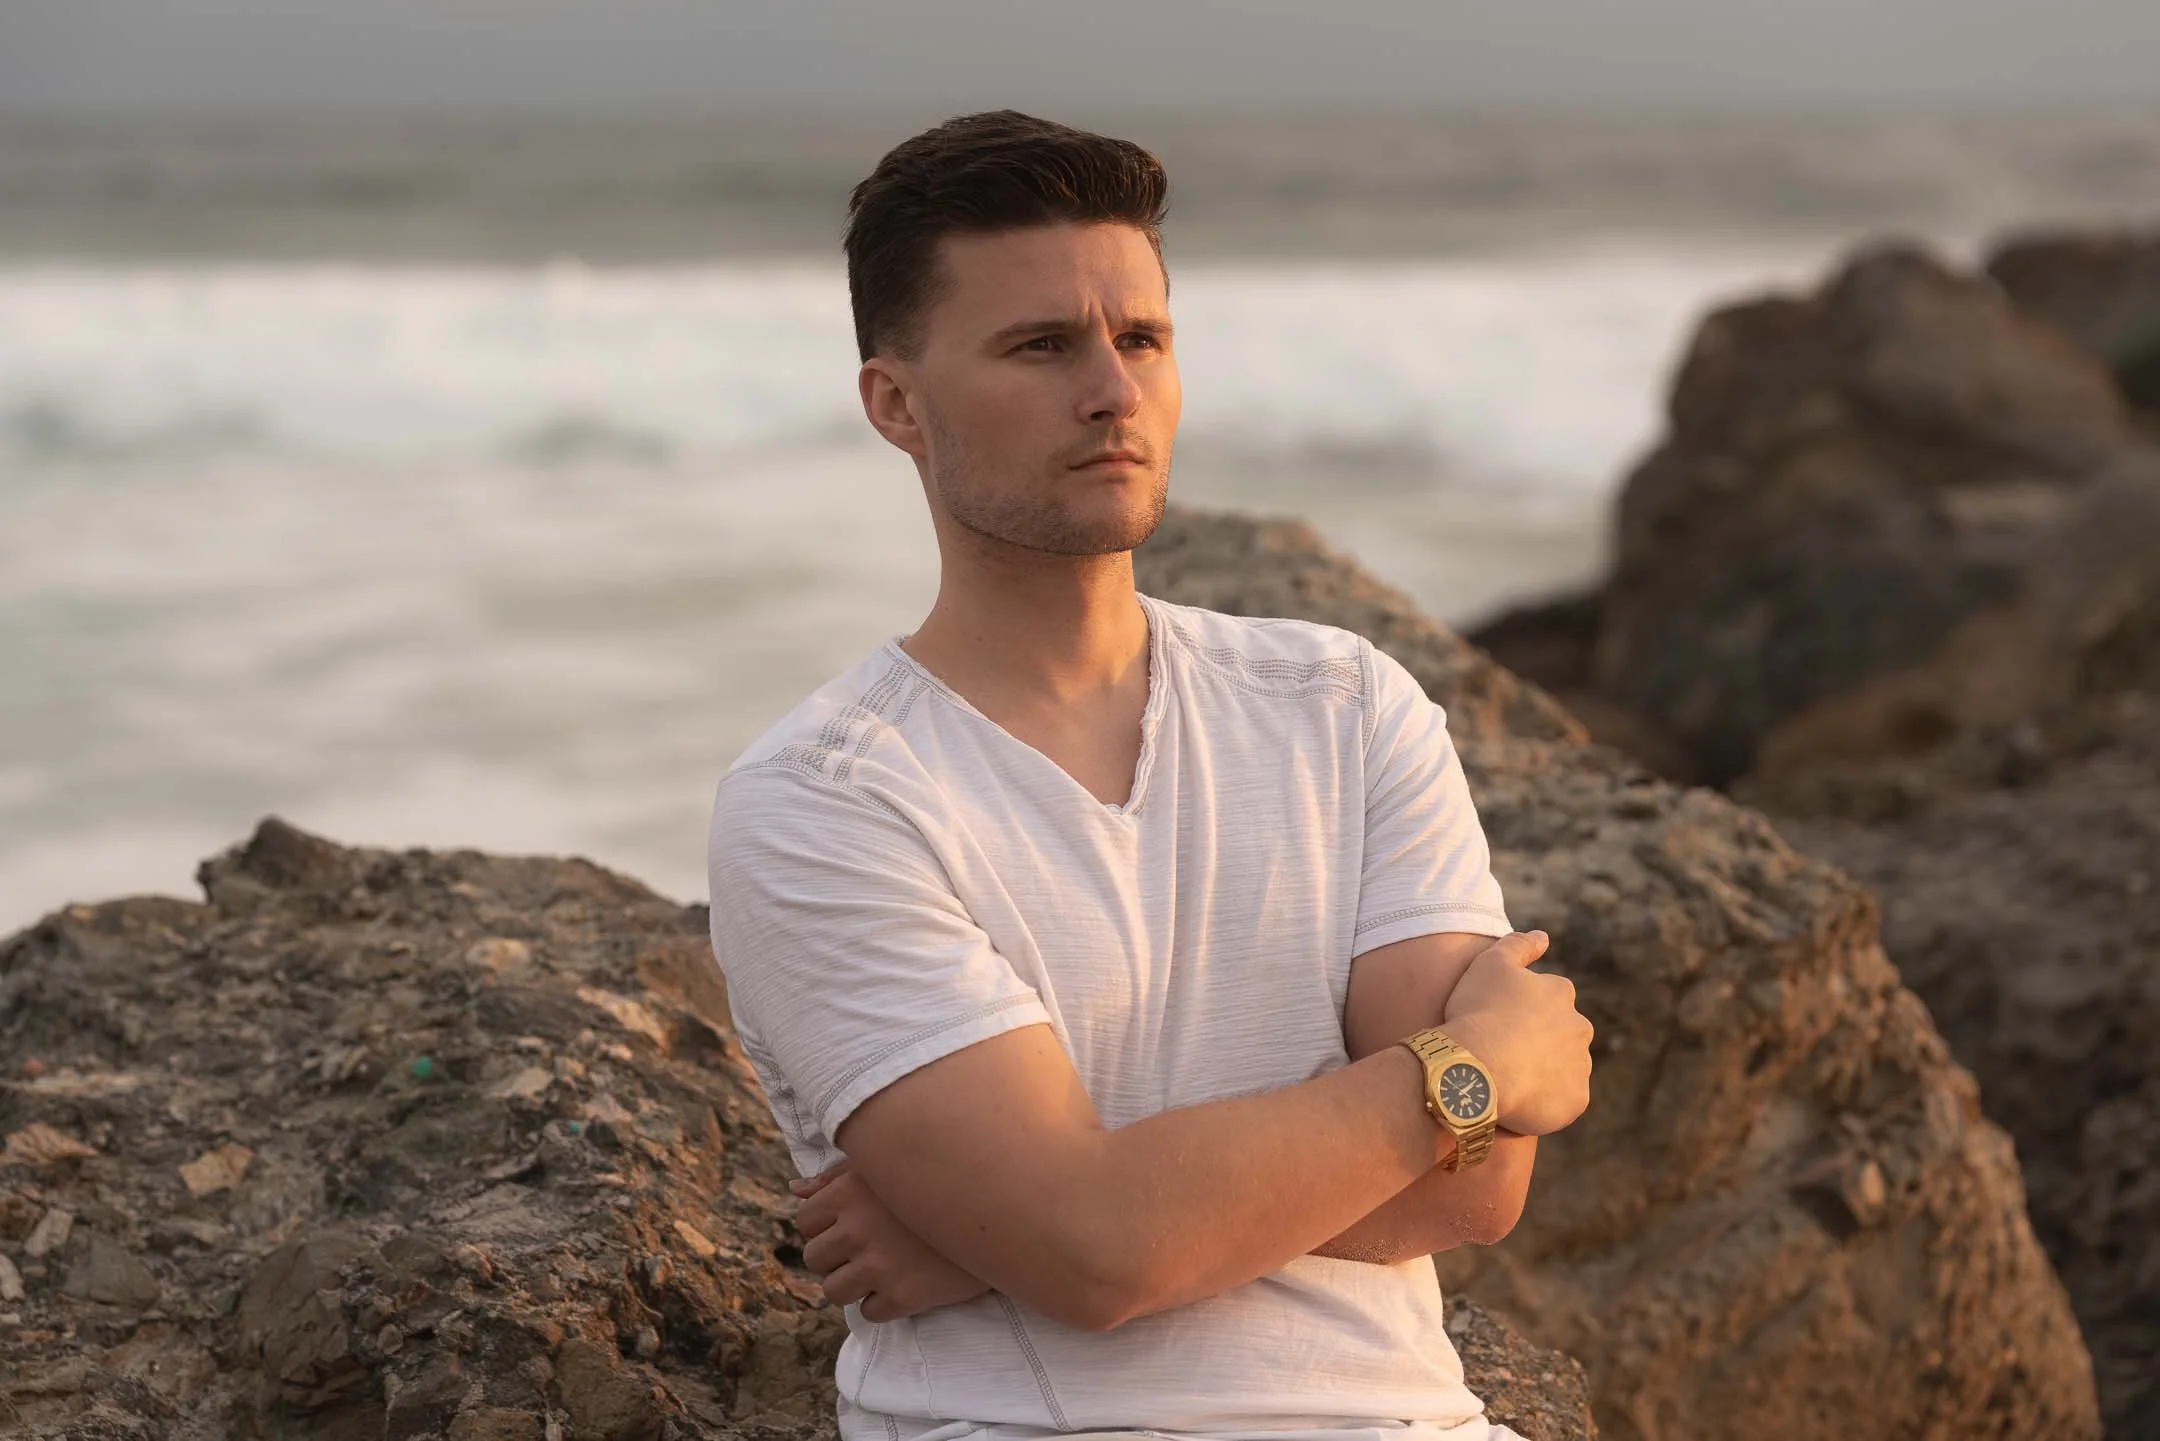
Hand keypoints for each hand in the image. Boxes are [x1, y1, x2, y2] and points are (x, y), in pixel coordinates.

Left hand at [790, 1160, 991, 1321]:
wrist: (1001, 1211)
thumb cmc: (938, 1180)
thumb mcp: (886, 1166)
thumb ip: (837, 1177)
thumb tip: (795, 1189)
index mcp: (849, 1191)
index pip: (805, 1221)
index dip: (826, 1225)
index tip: (853, 1224)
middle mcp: (857, 1227)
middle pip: (815, 1258)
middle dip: (837, 1256)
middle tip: (869, 1248)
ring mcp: (879, 1265)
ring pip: (834, 1291)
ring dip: (854, 1284)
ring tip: (883, 1269)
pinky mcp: (903, 1296)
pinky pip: (868, 1313)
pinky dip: (882, 1303)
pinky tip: (904, 1283)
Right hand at [1439, 931, 1592, 1136]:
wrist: (1477, 1066)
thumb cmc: (1479, 1012)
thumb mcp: (1489, 964)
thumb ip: (1518, 945)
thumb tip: (1543, 936)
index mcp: (1561, 994)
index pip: (1548, 999)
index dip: (1520, 1011)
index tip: (1497, 1021)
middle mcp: (1580, 1027)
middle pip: (1560, 1035)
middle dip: (1538, 1042)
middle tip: (1501, 1052)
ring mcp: (1580, 1066)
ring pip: (1562, 1069)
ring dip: (1542, 1071)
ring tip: (1506, 1079)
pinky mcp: (1575, 1101)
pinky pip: (1561, 1101)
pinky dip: (1544, 1101)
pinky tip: (1517, 1100)